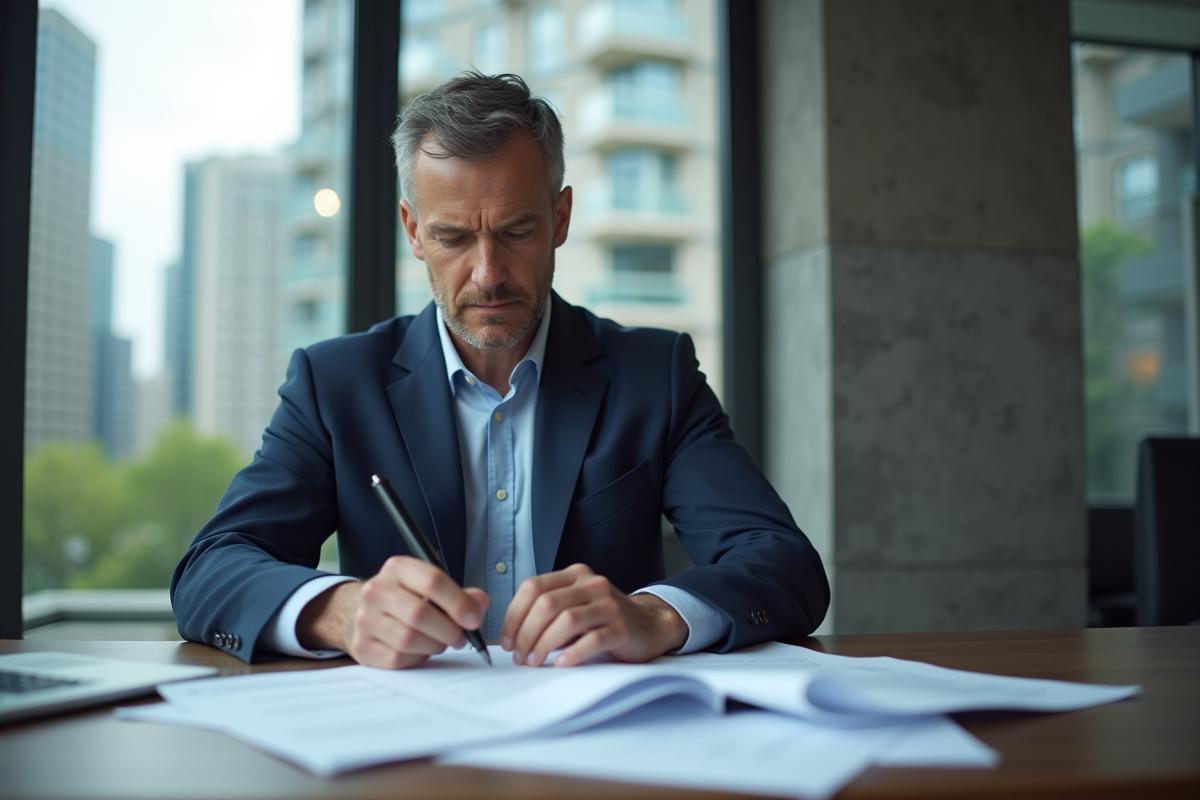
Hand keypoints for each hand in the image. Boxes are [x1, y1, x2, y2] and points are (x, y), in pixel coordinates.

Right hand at [298, 556, 488, 668]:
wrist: (358, 612)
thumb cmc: (404, 599)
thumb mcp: (428, 588)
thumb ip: (458, 594)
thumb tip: (480, 602)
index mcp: (397, 569)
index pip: (432, 581)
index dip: (458, 602)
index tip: (474, 619)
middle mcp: (376, 590)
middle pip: (420, 613)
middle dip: (448, 630)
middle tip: (461, 637)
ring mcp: (364, 619)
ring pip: (409, 639)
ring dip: (434, 645)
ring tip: (440, 642)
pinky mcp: (362, 647)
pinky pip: (397, 658)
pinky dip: (417, 658)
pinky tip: (420, 650)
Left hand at [499, 563, 687, 667]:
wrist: (649, 625)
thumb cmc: (603, 619)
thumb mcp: (576, 603)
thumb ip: (549, 608)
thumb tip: (512, 634)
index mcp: (575, 574)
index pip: (533, 587)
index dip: (514, 614)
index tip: (507, 639)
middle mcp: (592, 584)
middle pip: (546, 604)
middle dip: (526, 633)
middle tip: (520, 656)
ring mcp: (609, 605)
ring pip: (566, 620)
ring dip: (544, 644)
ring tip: (535, 661)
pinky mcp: (622, 628)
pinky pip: (592, 640)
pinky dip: (572, 653)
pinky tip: (561, 664)